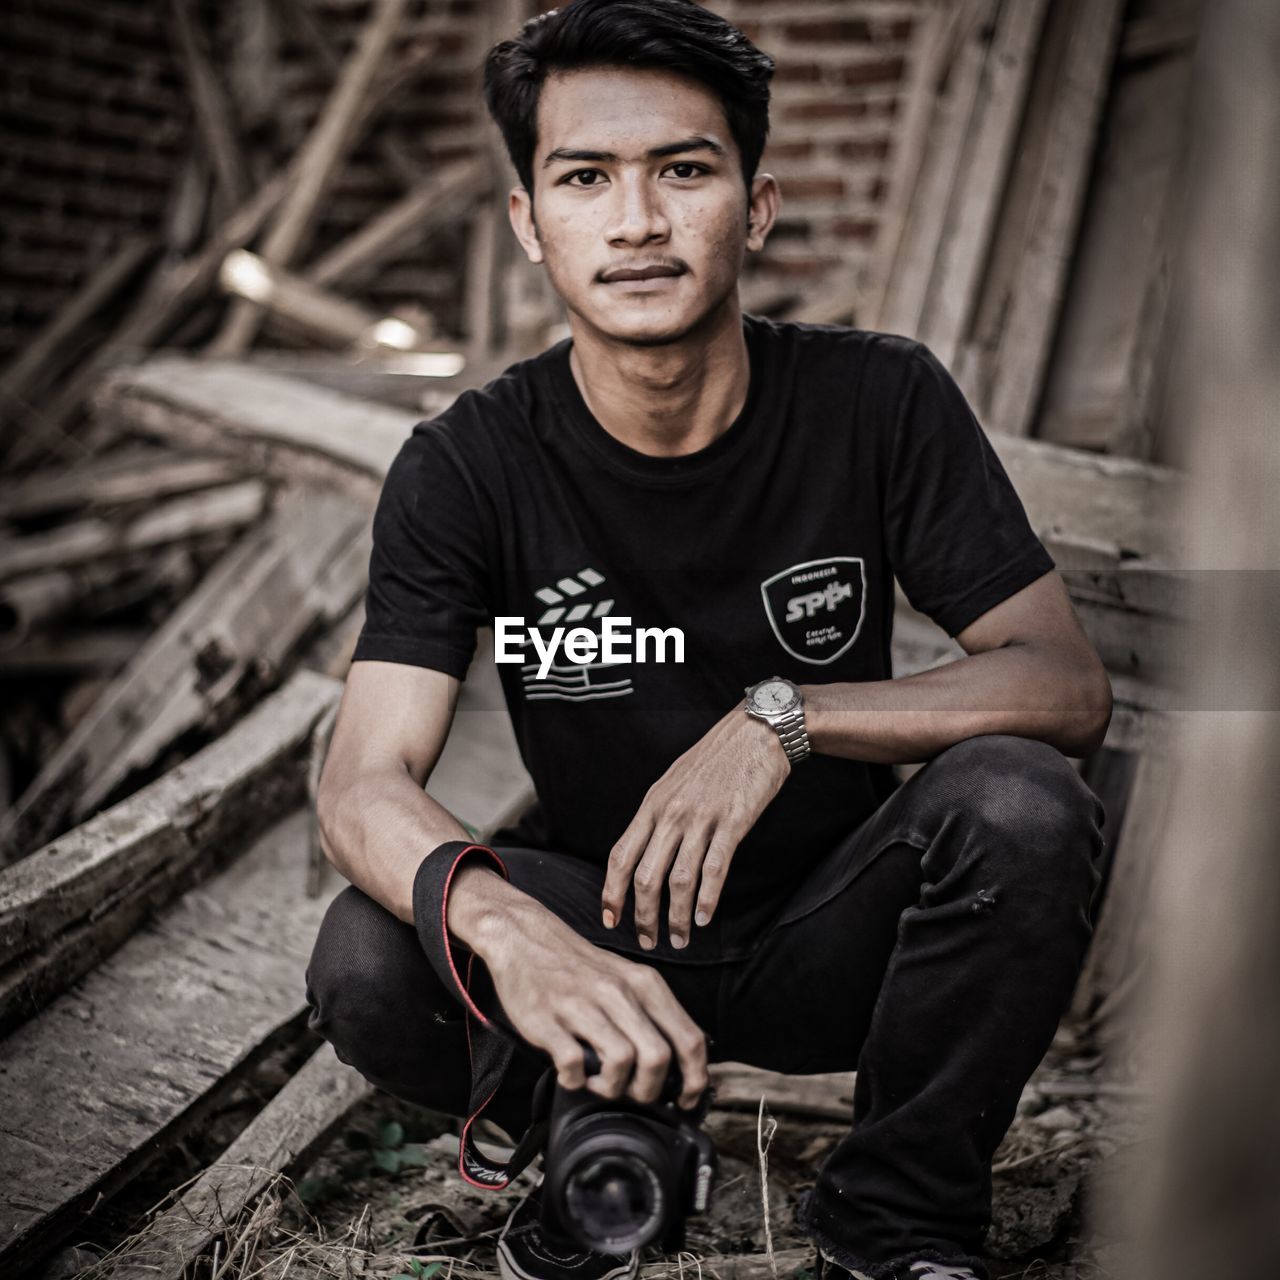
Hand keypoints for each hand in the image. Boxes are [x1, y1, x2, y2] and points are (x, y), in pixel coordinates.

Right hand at [480, 892, 708, 1108]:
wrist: (524, 938)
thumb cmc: (579, 968)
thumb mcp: (627, 979)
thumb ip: (652, 1014)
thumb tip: (678, 1063)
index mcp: (644, 984)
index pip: (690, 1038)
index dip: (695, 1079)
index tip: (686, 1100)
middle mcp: (618, 992)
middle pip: (658, 1058)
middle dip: (650, 1090)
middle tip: (632, 1092)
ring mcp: (581, 1005)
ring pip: (621, 1062)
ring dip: (612, 1088)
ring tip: (598, 1082)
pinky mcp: (546, 1019)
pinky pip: (573, 1065)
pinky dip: (574, 1081)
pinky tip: (571, 1073)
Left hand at [601, 701, 789, 949]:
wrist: (756, 731)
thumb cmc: (715, 759)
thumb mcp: (674, 782)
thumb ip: (658, 815)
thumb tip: (644, 851)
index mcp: (652, 804)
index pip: (620, 857)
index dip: (612, 893)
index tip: (610, 920)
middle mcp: (670, 813)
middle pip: (645, 877)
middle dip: (643, 916)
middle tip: (648, 942)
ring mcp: (701, 818)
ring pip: (679, 880)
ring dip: (676, 917)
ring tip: (680, 940)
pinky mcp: (732, 822)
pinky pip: (714, 868)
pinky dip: (707, 899)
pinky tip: (705, 919)